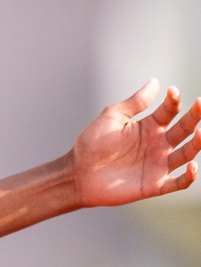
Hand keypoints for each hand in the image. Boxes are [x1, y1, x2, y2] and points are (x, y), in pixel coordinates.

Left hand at [71, 79, 199, 207]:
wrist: (77, 173)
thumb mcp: (112, 118)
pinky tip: (192, 166)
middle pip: (184, 129)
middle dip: (194, 117)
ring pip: (186, 153)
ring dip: (197, 143)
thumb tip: (156, 81)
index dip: (174, 101)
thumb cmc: (92, 144)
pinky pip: (178, 182)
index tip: (172, 91)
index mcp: (148, 126)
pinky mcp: (154, 184)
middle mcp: (158, 144)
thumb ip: (135, 103)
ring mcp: (158, 164)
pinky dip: (189, 177)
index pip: (169, 111)